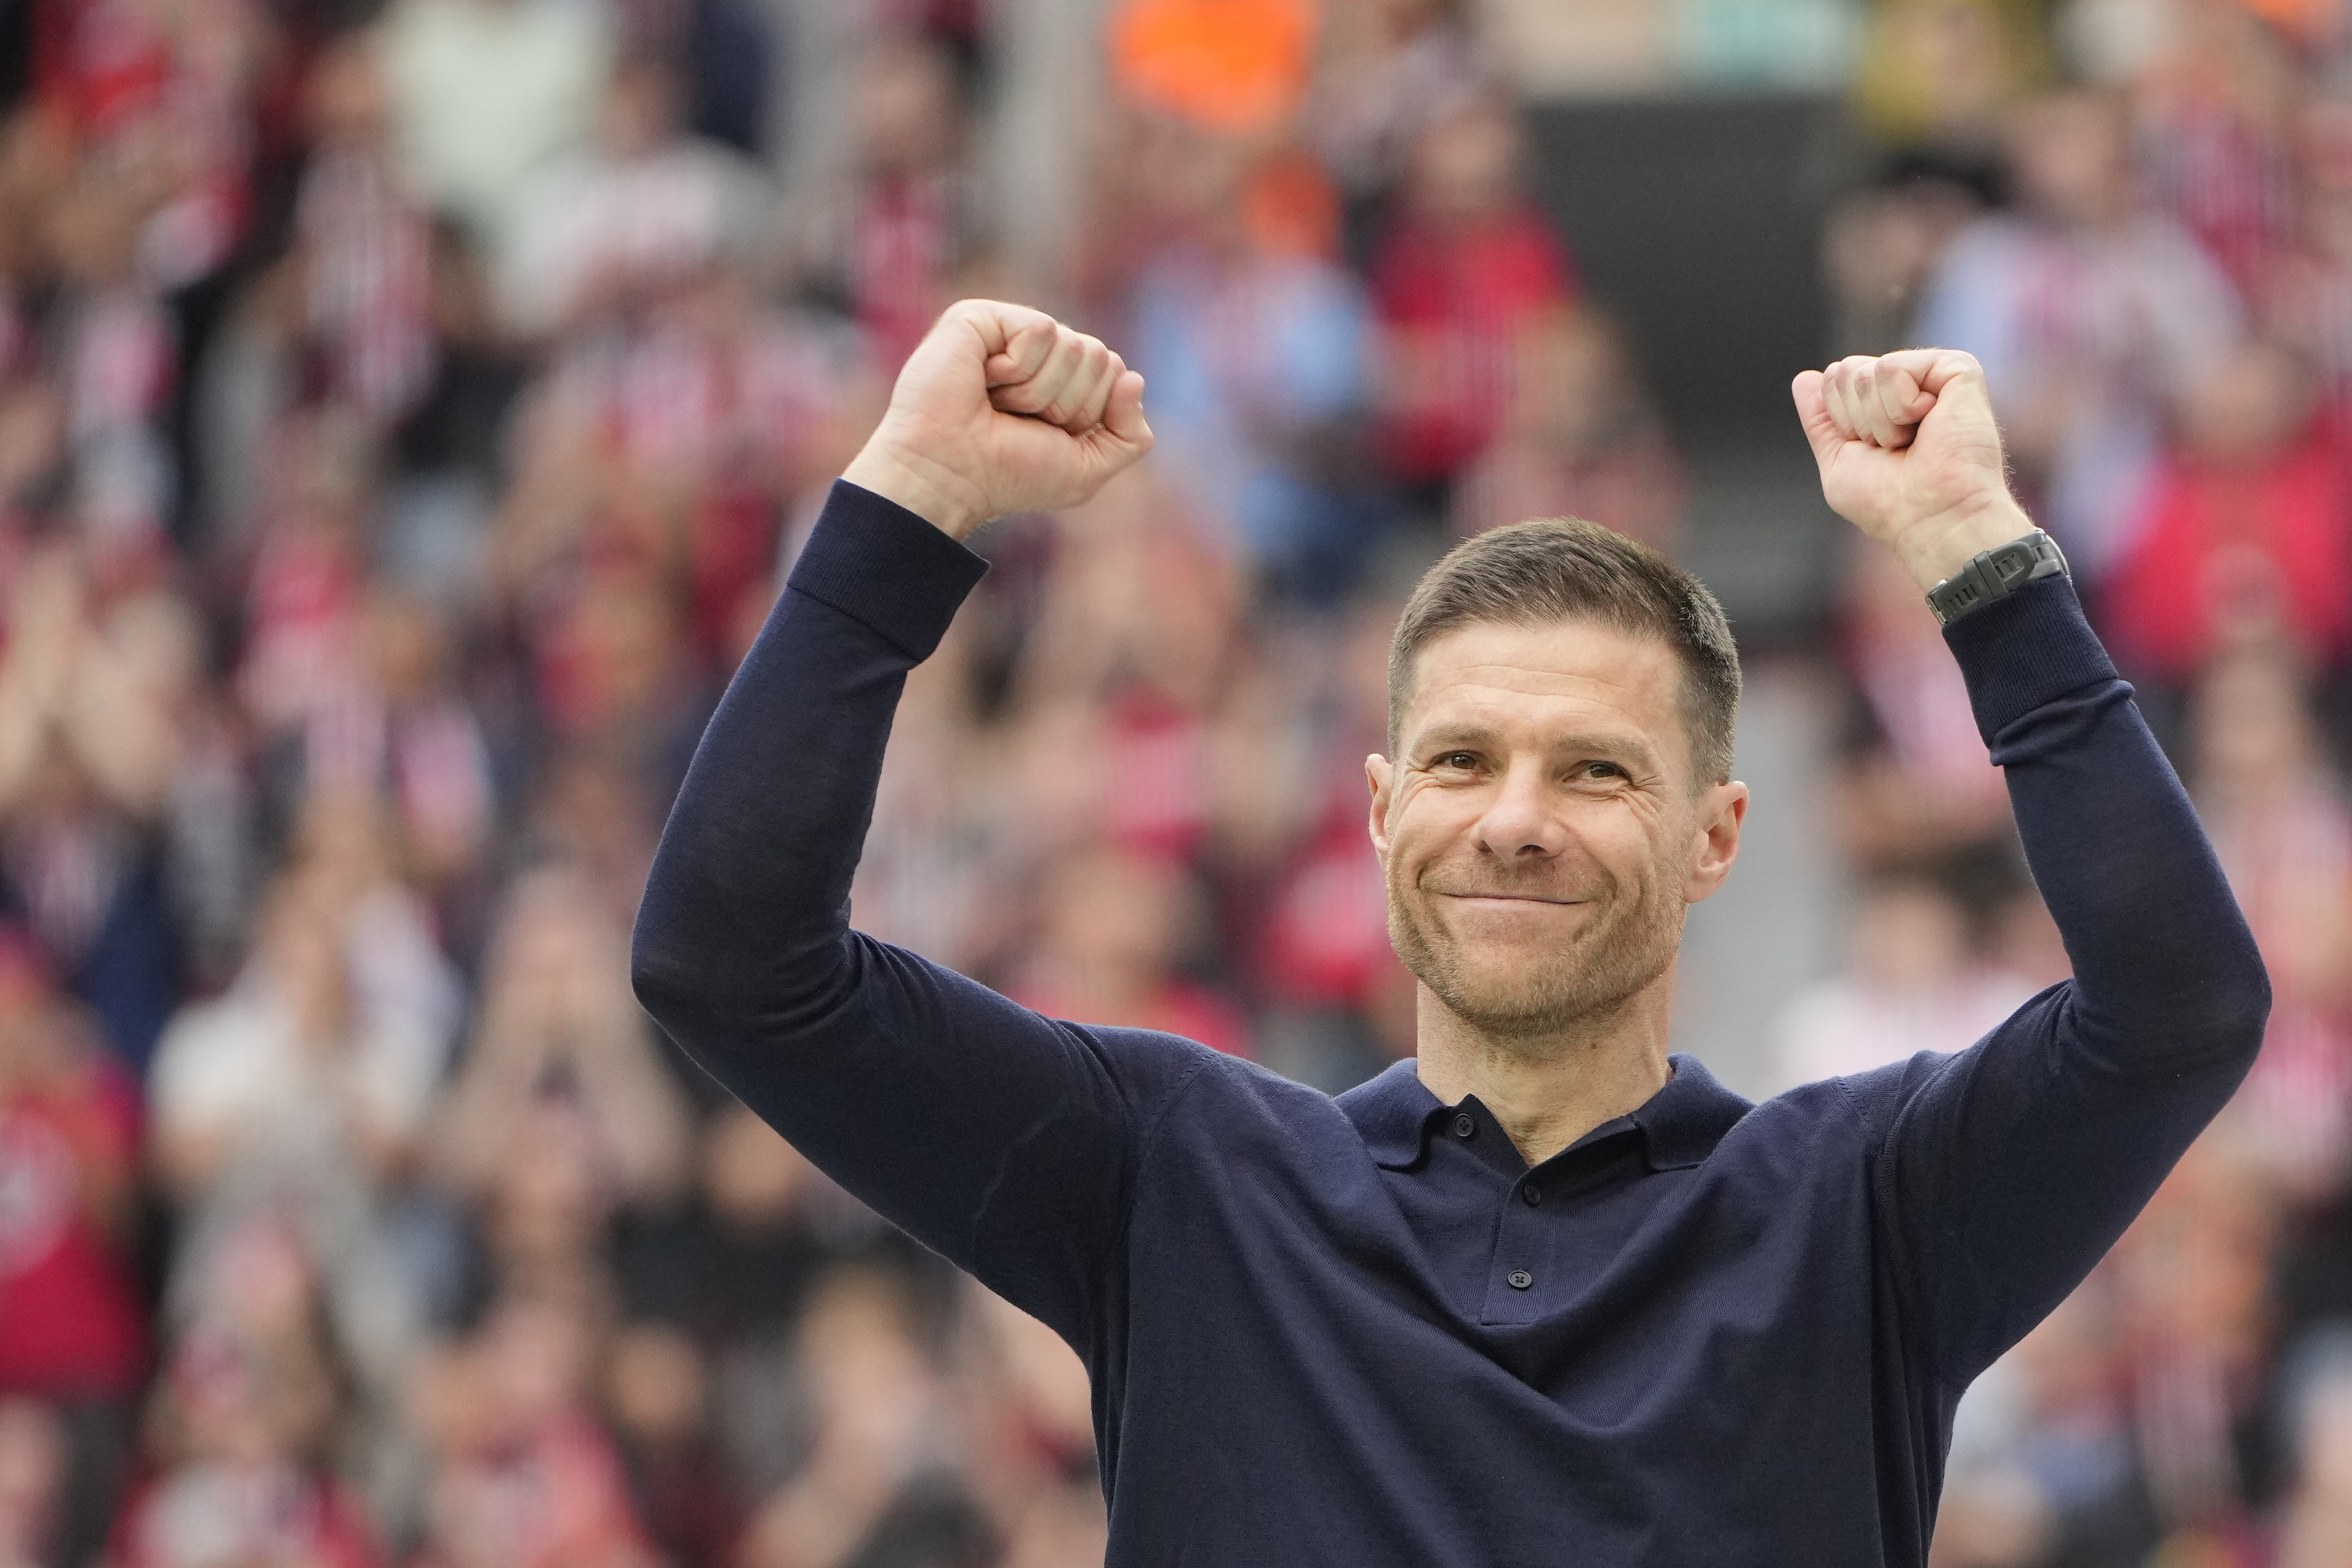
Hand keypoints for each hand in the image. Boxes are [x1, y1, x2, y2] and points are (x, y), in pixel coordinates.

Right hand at [843, 300, 1152, 538]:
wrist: (948, 476)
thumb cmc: (1009, 475)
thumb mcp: (1087, 469)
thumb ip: (1129, 435)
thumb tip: (1133, 377)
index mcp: (1062, 379)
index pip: (1113, 372)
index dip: (1088, 414)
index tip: (1044, 435)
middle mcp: (1037, 351)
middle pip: (1098, 357)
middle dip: (1067, 404)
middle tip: (1018, 420)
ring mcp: (1008, 330)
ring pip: (1074, 345)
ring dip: (1038, 392)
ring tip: (996, 404)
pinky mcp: (982, 317)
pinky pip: (1041, 330)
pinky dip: (1017, 369)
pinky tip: (983, 382)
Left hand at [1792, 349, 2036, 590]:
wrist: (1931, 518)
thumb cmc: (1888, 503)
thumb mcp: (1838, 462)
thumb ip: (1820, 421)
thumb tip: (1804, 377)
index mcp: (1885, 403)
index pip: (1834, 380)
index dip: (1841, 421)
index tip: (1872, 451)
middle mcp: (1911, 384)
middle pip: (1846, 370)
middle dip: (1857, 418)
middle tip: (1894, 448)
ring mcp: (1935, 374)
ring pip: (1867, 371)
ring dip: (1879, 419)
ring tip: (1912, 442)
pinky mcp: (1958, 367)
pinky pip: (1893, 367)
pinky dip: (1899, 406)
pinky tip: (1929, 424)